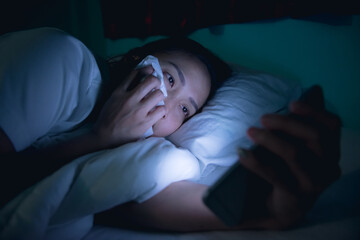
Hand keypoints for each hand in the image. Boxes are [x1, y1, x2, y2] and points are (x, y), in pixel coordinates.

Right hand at [93, 66, 165, 147]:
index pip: (134, 74)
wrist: (104, 137)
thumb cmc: (108, 118)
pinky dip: (161, 109)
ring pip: (159, 94)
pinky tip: (157, 111)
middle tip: (156, 86)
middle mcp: (129, 99)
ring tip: (157, 99)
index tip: (151, 69)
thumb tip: (138, 79)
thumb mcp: (112, 99)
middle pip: (151, 81)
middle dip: (156, 81)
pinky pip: (161, 110)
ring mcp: (138, 110)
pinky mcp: (145, 122)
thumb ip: (123, 89)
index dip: (146, 69)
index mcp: (119, 92)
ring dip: (160, 95)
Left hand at [240, 86, 341, 228]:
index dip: (314, 111)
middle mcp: (328, 167)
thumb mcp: (298, 143)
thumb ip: (305, 121)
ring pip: (294, 153)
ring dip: (269, 139)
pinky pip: (274, 174)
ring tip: (250, 131)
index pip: (332, 126)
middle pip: (313, 136)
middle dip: (286, 123)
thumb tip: (316, 89)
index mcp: (331, 151)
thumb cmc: (289, 168)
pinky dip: (256, 161)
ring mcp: (314, 183)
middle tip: (263, 118)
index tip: (292, 103)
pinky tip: (242, 152)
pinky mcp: (295, 195)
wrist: (282, 206)